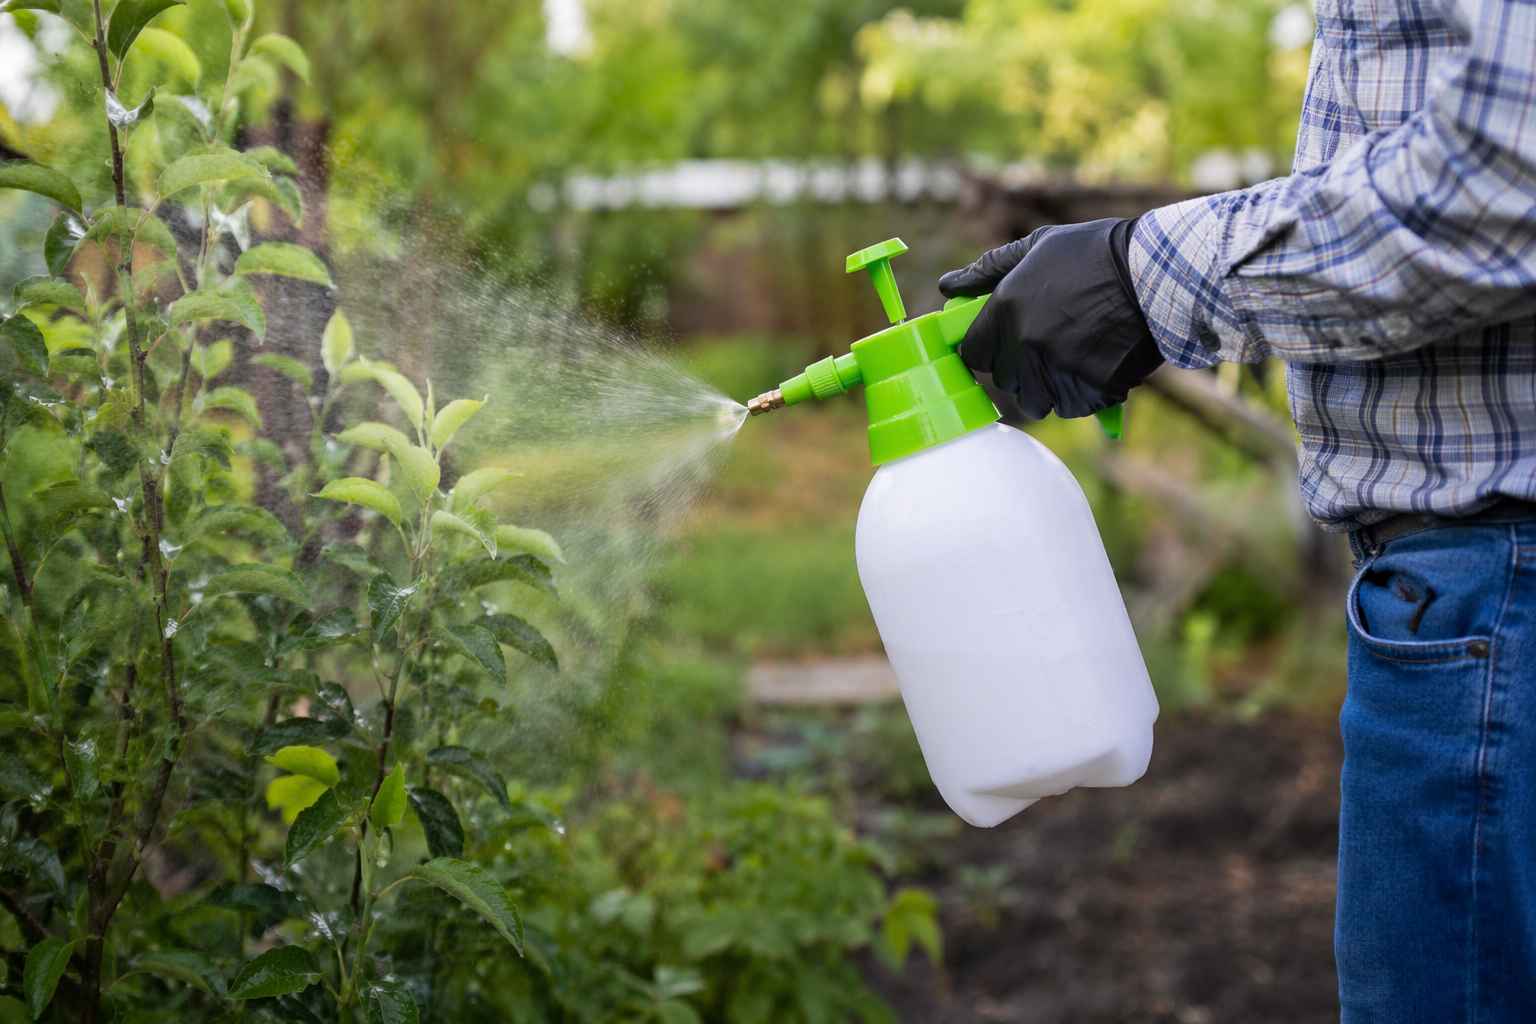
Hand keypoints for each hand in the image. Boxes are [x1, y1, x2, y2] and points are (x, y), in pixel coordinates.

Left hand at [939, 218, 1163, 419]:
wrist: (1156, 270)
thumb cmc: (1095, 252)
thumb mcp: (1038, 246)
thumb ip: (988, 269)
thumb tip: (946, 286)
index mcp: (1005, 308)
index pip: (973, 353)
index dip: (989, 351)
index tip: (1005, 346)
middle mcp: (1023, 343)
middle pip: (1004, 380)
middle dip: (1022, 368)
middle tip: (1051, 346)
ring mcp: (1055, 368)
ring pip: (1035, 400)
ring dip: (1050, 386)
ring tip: (1075, 358)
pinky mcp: (1087, 388)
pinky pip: (1069, 407)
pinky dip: (1080, 395)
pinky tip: (1096, 367)